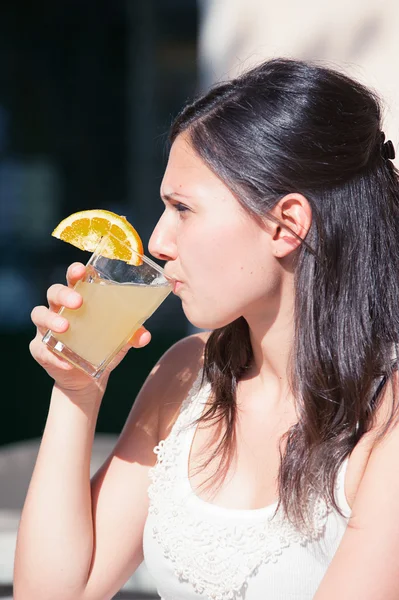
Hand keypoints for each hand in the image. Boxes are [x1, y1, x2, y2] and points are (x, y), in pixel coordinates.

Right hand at [29, 262, 151, 395]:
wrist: (87, 379)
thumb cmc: (103, 346)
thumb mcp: (120, 340)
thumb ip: (132, 335)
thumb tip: (144, 336)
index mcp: (80, 299)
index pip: (75, 279)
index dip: (75, 272)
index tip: (81, 270)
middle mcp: (60, 309)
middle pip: (54, 292)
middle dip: (64, 294)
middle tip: (78, 302)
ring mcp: (47, 328)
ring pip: (39, 314)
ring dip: (51, 319)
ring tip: (65, 327)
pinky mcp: (40, 349)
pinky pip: (41, 348)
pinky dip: (53, 355)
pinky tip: (66, 362)